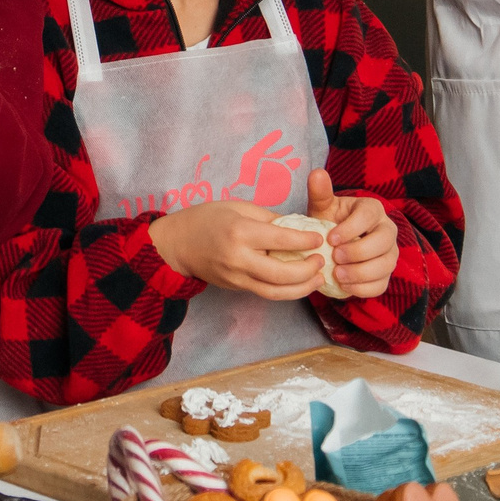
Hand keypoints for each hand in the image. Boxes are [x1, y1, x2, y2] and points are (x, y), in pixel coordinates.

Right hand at [148, 199, 332, 301]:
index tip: (318, 238)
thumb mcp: (237, 207)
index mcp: (240, 231)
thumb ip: (268, 218)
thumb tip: (297, 227)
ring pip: (277, 291)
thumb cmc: (206, 218)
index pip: (281, 239)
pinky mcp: (236, 288)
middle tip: (321, 260)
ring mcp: (237, 277)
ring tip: (318, 279)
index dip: (305, 240)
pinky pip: (266, 293)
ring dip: (302, 288)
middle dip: (308, 269)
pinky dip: (287, 291)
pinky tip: (300, 284)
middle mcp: (239, 258)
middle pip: (282, 273)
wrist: (178, 244)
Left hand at [304, 170, 400, 299]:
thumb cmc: (329, 224)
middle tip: (335, 258)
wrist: (331, 248)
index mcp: (372, 210)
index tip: (330, 239)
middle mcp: (387, 231)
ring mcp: (389, 254)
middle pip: (383, 242)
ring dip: (361, 272)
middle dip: (358, 251)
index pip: (369, 216)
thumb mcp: (322, 208)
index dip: (351, 228)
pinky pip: (381, 284)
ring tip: (337, 275)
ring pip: (385, 265)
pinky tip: (345, 286)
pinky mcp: (385, 275)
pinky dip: (363, 288)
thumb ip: (320, 193)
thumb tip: (317, 173)